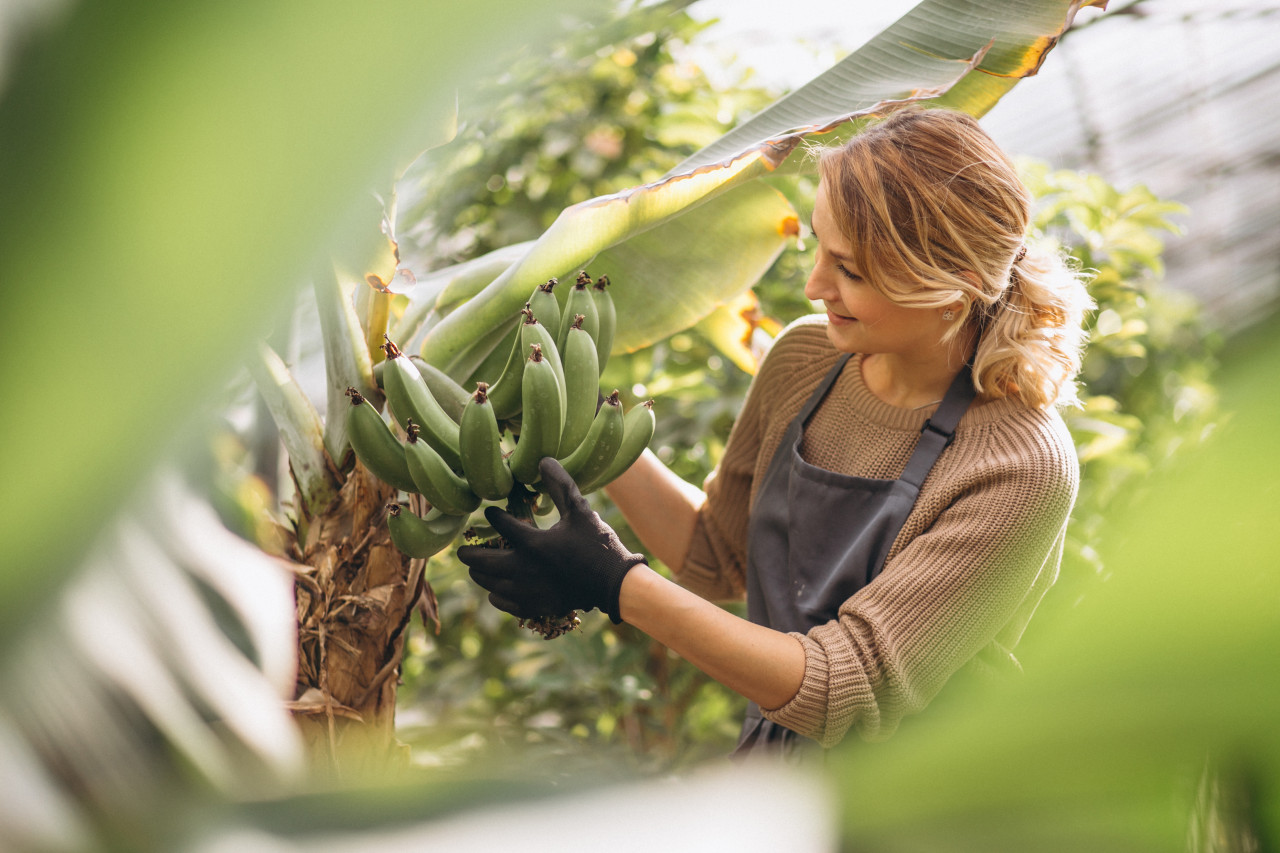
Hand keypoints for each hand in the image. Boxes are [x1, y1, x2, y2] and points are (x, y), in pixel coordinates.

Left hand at [457, 457, 646, 623]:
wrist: (613, 584)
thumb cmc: (597, 544)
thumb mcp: (580, 511)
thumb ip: (560, 485)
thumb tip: (543, 459)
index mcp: (533, 543)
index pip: (501, 525)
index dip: (493, 517)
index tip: (489, 513)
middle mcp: (524, 569)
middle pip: (483, 561)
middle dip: (470, 553)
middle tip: (463, 550)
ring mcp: (527, 590)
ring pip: (489, 583)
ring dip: (481, 573)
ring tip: (476, 567)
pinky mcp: (535, 606)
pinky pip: (504, 602)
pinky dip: (496, 595)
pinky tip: (497, 589)